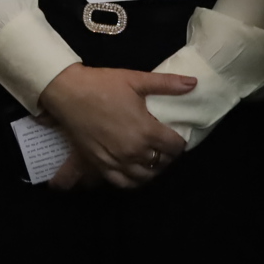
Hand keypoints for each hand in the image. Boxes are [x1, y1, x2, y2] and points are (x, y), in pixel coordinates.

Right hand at [36, 64, 193, 188]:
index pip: (174, 147)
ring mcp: (116, 161)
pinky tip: (136, 173)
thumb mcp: (136, 79)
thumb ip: (167, 84)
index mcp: (146, 131)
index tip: (178, 136)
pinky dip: (133, 181)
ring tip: (153, 159)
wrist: (69, 93)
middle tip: (166, 146)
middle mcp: (133, 151)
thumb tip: (194, 83)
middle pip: (161, 163)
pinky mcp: (100, 165)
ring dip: (153, 170)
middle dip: (168, 156)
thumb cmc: (103, 85)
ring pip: (144, 177)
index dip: (180, 143)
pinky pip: (122, 183)